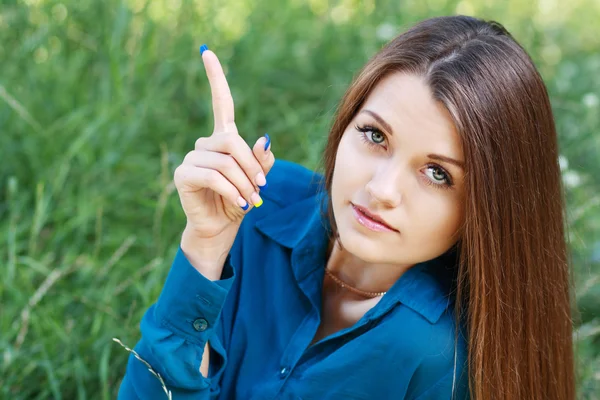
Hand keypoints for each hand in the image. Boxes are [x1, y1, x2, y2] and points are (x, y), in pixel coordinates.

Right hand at [174, 46, 274, 268]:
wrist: (220, 228)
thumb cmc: (239, 200)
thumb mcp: (257, 180)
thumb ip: (262, 161)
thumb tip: (264, 140)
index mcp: (224, 140)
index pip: (221, 103)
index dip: (215, 78)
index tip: (207, 51)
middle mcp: (205, 144)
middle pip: (233, 142)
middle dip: (252, 167)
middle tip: (261, 189)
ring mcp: (192, 158)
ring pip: (226, 162)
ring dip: (244, 184)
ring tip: (251, 201)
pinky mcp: (183, 174)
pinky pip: (212, 175)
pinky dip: (231, 190)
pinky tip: (238, 204)